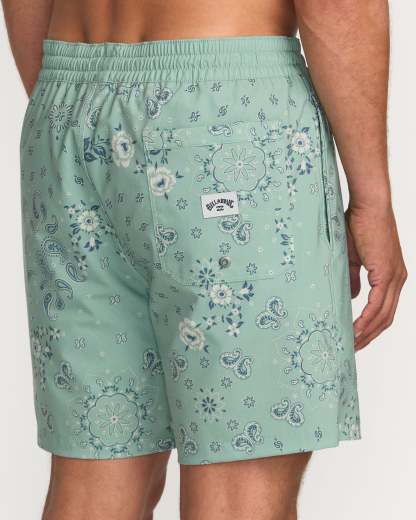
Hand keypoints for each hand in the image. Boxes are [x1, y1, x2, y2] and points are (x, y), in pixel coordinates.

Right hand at [345, 204, 406, 350]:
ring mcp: (394, 277)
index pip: (384, 310)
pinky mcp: (386, 273)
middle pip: (386, 318)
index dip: (371, 327)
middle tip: (352, 348)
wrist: (368, 206)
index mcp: (391, 276)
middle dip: (369, 336)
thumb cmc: (359, 225)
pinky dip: (366, 319)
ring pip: (383, 315)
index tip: (356, 338)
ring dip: (367, 332)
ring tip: (351, 344)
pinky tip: (355, 330)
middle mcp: (397, 280)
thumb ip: (353, 279)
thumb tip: (352, 297)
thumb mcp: (353, 258)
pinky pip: (377, 304)